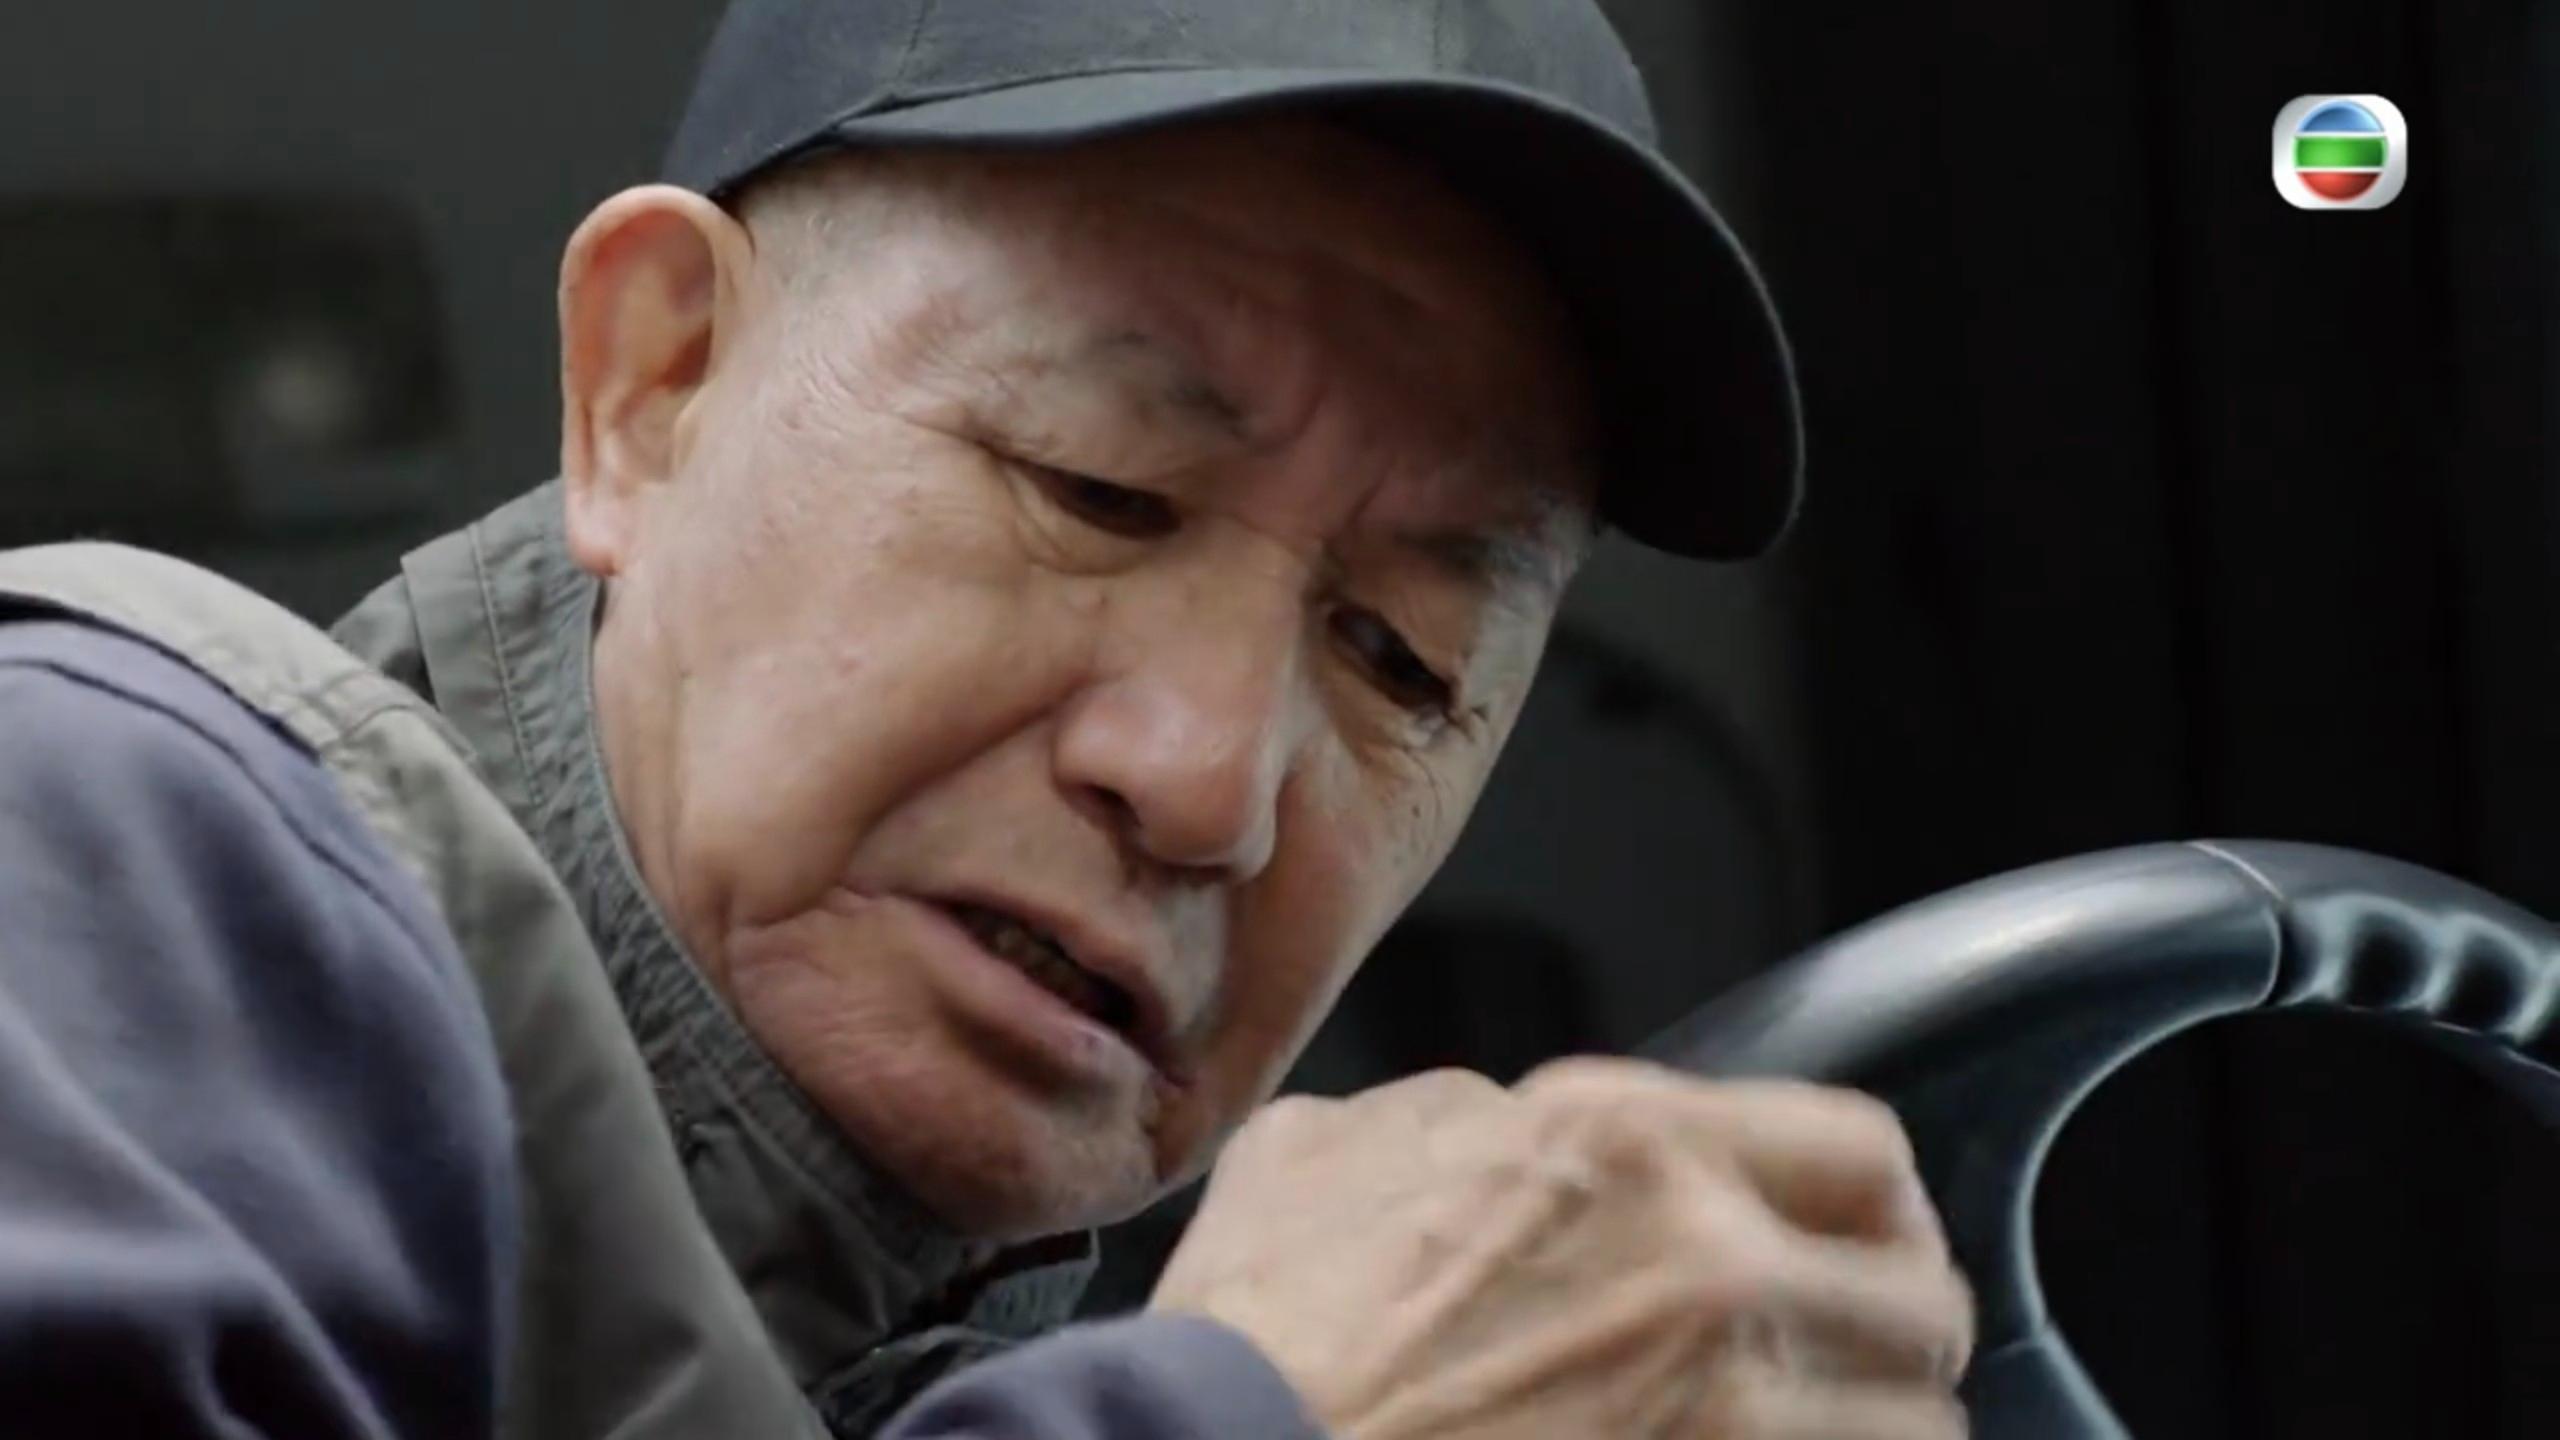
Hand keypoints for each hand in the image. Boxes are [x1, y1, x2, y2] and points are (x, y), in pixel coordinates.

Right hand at [1150, 1060, 1971, 1437]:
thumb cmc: (1253, 1340)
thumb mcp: (1324, 1149)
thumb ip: (1453, 1116)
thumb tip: (1496, 1127)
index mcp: (1623, 1144)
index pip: (1860, 1151)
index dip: (1872, 1206)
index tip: (1860, 1242)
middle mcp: (1706, 1265)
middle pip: (1920, 1300)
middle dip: (1889, 1333)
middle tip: (1845, 1360)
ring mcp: (1724, 1414)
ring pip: (1913, 1427)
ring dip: (1866, 1431)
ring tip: (1805, 1435)